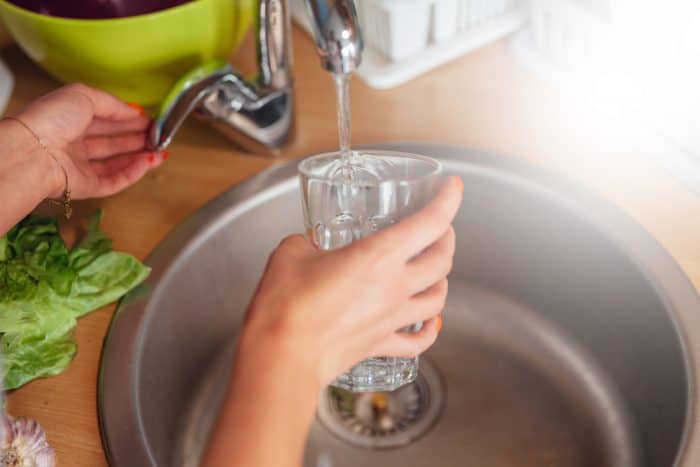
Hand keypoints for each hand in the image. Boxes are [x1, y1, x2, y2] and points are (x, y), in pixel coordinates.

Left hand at [14, 83, 164, 199]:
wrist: (35, 152)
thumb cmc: (51, 119)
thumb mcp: (84, 96)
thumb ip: (113, 104)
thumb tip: (134, 111)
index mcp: (69, 120)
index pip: (105, 120)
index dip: (129, 120)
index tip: (150, 120)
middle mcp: (74, 144)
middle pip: (113, 142)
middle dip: (138, 138)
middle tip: (160, 136)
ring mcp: (80, 167)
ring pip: (116, 163)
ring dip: (140, 156)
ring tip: (161, 151)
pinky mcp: (86, 187)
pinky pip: (115, 181)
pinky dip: (134, 173)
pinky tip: (148, 163)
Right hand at [241, 176, 462, 387]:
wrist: (282, 357)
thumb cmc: (285, 307)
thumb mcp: (291, 253)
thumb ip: (307, 242)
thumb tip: (309, 244)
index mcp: (378, 256)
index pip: (430, 222)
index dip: (448, 201)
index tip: (453, 187)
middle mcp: (394, 287)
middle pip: (442, 260)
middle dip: (447, 239)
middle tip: (440, 229)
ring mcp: (392, 318)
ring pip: (438, 298)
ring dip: (442, 280)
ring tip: (436, 271)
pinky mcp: (380, 345)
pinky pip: (418, 340)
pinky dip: (429, 330)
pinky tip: (428, 324)